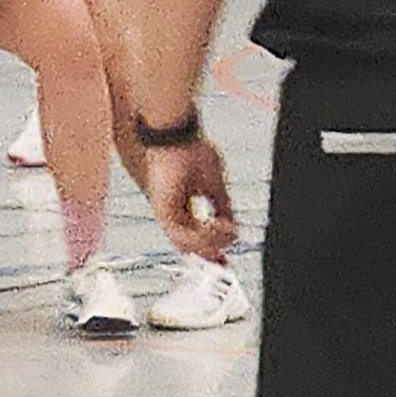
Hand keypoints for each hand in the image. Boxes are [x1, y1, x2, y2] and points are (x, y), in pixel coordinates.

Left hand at [142, 138, 238, 257]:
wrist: (176, 136)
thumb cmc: (191, 151)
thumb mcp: (215, 184)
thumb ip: (221, 208)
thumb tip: (231, 226)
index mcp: (182, 208)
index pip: (195, 237)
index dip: (211, 250)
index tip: (224, 260)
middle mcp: (172, 213)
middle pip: (191, 246)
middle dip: (212, 252)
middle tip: (226, 255)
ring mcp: (166, 213)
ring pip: (186, 245)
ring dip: (210, 242)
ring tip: (226, 232)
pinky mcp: (163, 210)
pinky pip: (181, 235)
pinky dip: (201, 235)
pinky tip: (216, 226)